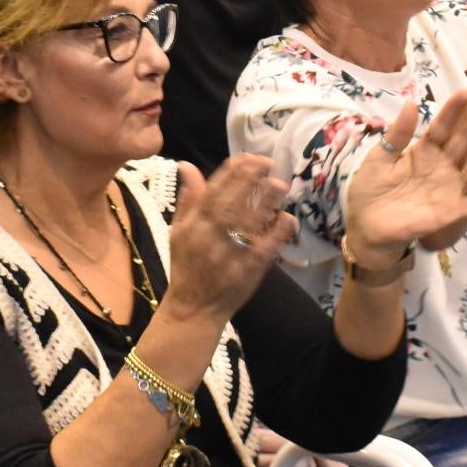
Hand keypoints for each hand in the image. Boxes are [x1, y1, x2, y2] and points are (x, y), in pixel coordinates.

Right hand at [162, 156, 292, 324]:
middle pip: (231, 204)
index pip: (212, 193)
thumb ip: (188, 199)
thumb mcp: (178, 231)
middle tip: (267, 163)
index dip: (230, 173)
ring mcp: (228, 255)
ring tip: (280, 184)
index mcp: (193, 226)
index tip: (247, 157)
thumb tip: (187, 165)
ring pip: (248, 224)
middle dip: (249, 182)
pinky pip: (263, 250)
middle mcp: (208, 237)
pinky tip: (288, 219)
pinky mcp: (246, 272)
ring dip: (265, 203)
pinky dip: (276, 234)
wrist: (193, 309)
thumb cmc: (187, 266)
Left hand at [347, 89, 466, 263]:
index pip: (442, 127)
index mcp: (424, 151)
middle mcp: (441, 167)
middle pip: (464, 141)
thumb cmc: (371, 191)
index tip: (466, 91)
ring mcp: (447, 189)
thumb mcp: (379, 158)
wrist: (365, 227)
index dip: (454, 110)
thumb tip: (411, 103)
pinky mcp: (448, 212)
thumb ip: (397, 135)